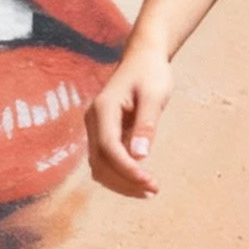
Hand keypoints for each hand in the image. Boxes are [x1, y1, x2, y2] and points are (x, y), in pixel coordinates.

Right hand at [86, 43, 172, 197]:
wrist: (142, 58)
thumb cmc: (150, 74)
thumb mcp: (154, 96)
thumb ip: (146, 125)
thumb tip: (139, 155)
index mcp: (103, 109)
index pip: (109, 148)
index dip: (127, 169)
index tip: (149, 182)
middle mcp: (93, 121)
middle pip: (101, 162)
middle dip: (125, 181)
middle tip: (154, 190)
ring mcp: (96, 129)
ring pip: (100, 167)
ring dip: (122, 183)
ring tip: (150, 190)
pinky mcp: (103, 134)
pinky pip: (106, 161)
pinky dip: (120, 175)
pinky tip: (141, 181)